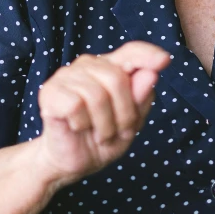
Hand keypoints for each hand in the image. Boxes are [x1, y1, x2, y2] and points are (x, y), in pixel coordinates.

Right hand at [36, 41, 169, 184]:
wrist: (71, 162)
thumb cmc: (103, 138)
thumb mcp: (131, 124)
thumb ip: (141, 99)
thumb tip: (151, 74)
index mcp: (112, 67)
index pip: (132, 51)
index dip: (149, 54)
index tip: (164, 61)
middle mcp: (89, 65)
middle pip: (117, 79)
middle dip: (124, 113)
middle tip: (120, 132)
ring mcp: (67, 75)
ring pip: (97, 95)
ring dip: (104, 125)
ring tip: (100, 134)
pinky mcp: (50, 91)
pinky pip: (75, 105)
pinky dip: (82, 124)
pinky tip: (77, 127)